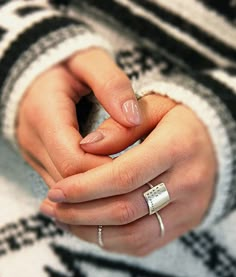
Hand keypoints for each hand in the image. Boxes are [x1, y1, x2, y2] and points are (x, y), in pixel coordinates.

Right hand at [17, 48, 139, 185]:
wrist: (36, 74)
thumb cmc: (67, 65)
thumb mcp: (89, 60)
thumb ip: (112, 84)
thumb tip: (133, 119)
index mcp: (43, 114)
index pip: (73, 162)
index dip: (106, 171)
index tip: (137, 167)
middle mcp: (33, 141)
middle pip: (69, 183)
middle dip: (104, 187)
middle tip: (138, 182)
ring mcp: (33, 156)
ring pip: (64, 194)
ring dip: (96, 194)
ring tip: (128, 187)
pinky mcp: (40, 163)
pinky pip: (62, 190)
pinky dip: (87, 193)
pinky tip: (110, 187)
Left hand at [41, 95, 216, 255]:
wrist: (219, 147)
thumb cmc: (181, 123)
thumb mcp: (155, 107)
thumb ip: (119, 125)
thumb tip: (84, 147)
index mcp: (179, 148)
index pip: (124, 176)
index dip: (85, 187)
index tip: (55, 190)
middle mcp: (188, 185)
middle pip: (125, 211)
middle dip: (80, 213)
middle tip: (50, 207)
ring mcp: (188, 211)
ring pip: (132, 235)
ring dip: (91, 232)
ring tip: (62, 220)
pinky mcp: (183, 226)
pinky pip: (143, 245)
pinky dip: (110, 241)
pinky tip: (88, 228)